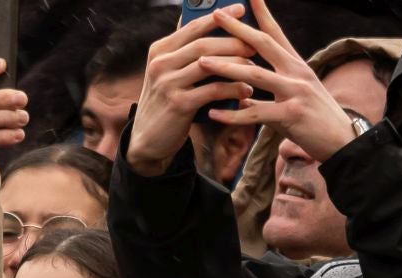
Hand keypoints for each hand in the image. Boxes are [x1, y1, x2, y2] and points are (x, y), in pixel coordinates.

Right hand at [126, 5, 252, 176]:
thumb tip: (208, 22)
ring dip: (236, 64)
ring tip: (254, 66)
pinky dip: (232, 89)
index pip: (192, 27)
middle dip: (233, 42)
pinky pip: (212, 90)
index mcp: (159, 51)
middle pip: (203, 44)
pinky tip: (246, 91)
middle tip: (254, 45)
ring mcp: (167, 84)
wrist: (147, 140)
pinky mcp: (178, 104)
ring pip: (209, 64)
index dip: (219, 17)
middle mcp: (160, 65)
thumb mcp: (167, 73)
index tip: (241, 10)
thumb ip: (183, 50)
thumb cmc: (165, 102)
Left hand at [198, 0, 359, 165]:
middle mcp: (297, 72)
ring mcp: (295, 92)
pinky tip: (213, 113)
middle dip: (238, 30)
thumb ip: (267, 95)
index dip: (262, 13)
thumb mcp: (292, 100)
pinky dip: (233, 114)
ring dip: (226, 68)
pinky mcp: (291, 115)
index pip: (276, 33)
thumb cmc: (314, 120)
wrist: (342, 140)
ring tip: (201, 62)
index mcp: (296, 65)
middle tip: (216, 15)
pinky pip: (256, 113)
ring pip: (255, 76)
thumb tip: (243, 98)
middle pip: (263, 45)